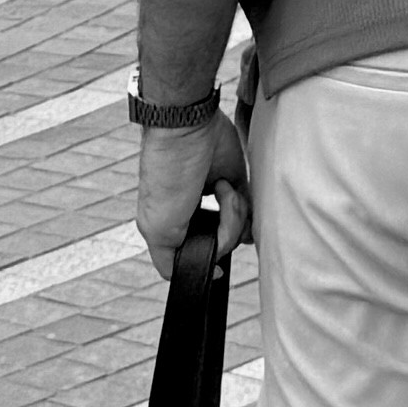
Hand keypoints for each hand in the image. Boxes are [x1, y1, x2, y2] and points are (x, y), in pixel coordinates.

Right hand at [137, 108, 249, 278]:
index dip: (209, 262)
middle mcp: (194, 217)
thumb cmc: (168, 176)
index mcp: (172, 227)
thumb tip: (178, 276)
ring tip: (221, 190)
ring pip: (240, 229)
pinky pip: (250, 209)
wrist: (189, 129)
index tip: (217, 266)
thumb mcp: (156, 228)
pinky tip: (227, 184)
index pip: (197, 258)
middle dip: (226, 231)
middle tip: (214, 210)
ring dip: (234, 212)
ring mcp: (215, 201)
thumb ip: (166, 258)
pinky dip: (244, 201)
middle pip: (223, 246)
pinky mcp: (234, 183)